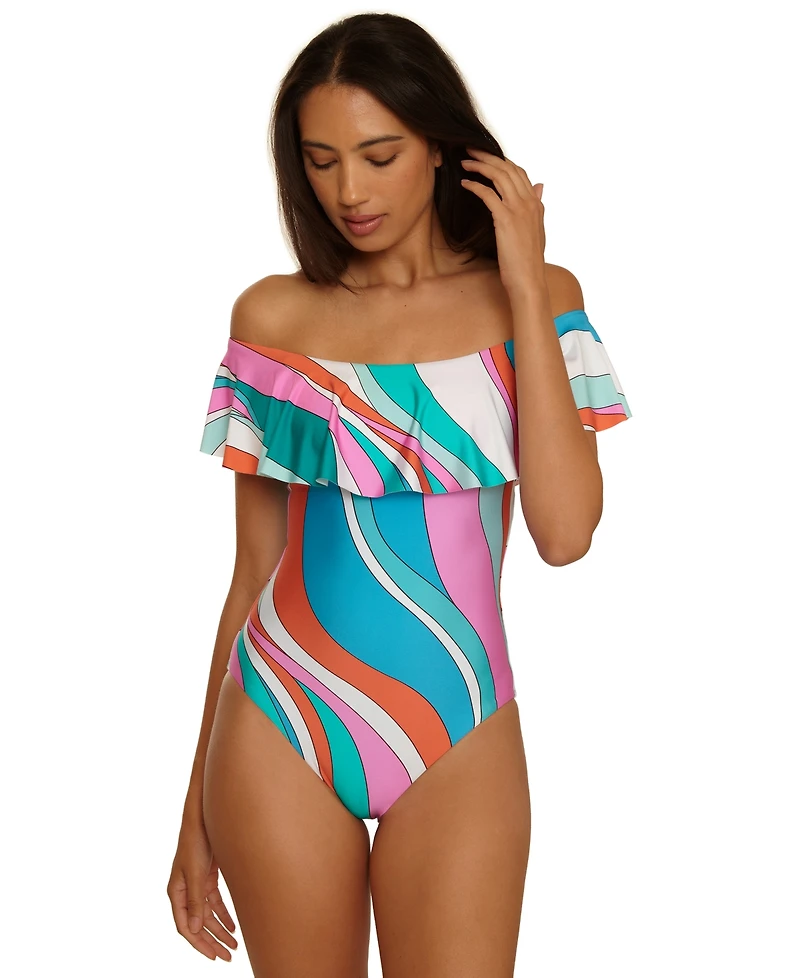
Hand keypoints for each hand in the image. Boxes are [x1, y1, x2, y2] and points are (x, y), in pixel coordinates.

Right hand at [167, 820, 237, 961]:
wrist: (205, 816)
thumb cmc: (196, 841)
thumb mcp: (196, 872)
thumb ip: (196, 901)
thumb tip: (195, 929)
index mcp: (176, 892)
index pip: (186, 926)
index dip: (199, 943)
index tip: (213, 956)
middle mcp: (185, 891)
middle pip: (198, 924)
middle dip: (212, 941)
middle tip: (227, 956)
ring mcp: (196, 884)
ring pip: (208, 915)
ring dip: (220, 929)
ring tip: (234, 945)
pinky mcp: (207, 877)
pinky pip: (215, 902)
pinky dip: (223, 914)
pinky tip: (233, 926)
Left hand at [460, 147, 546, 300]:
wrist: (529, 281)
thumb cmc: (528, 261)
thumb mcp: (536, 230)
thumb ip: (537, 207)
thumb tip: (539, 187)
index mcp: (536, 204)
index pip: (519, 172)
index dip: (502, 161)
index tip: (486, 157)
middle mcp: (529, 202)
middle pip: (507, 168)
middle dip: (487, 156)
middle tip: (469, 150)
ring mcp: (518, 209)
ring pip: (498, 176)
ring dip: (479, 165)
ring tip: (464, 162)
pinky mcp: (505, 219)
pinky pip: (488, 194)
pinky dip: (475, 186)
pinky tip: (465, 184)